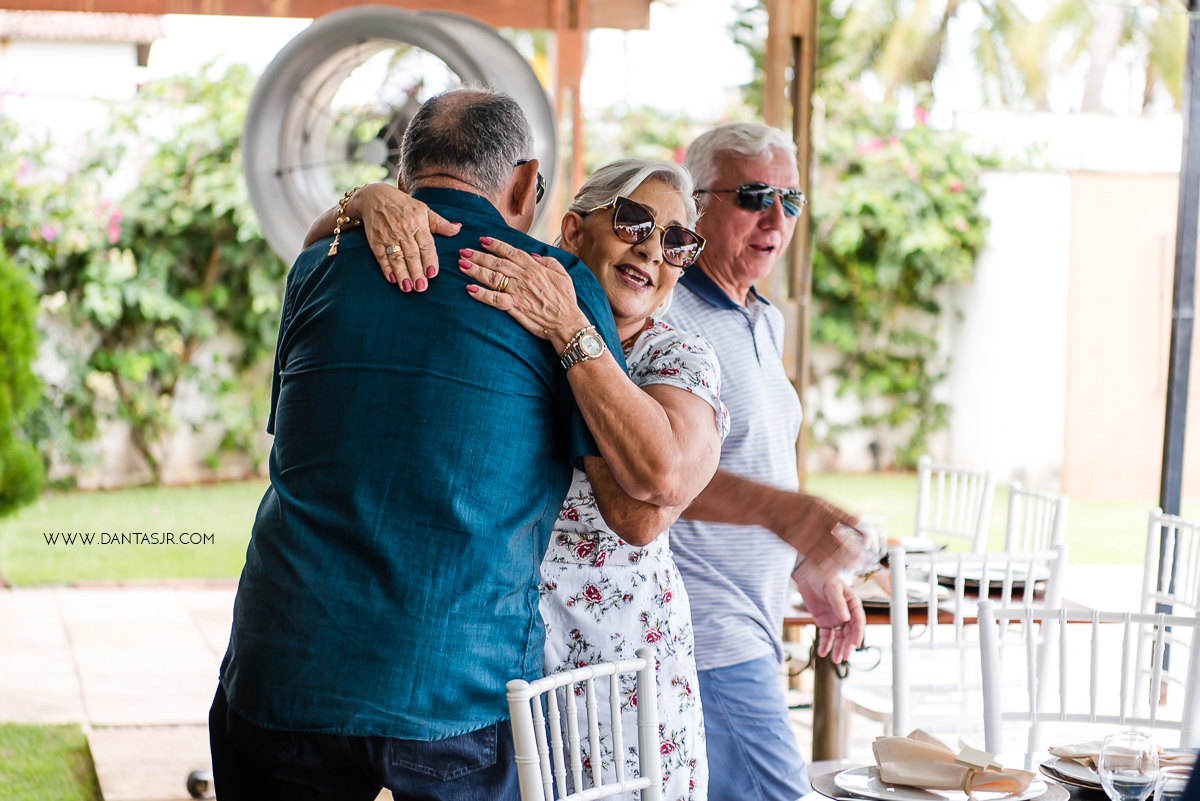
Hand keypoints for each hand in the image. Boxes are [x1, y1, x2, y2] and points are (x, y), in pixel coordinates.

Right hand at [350, 183, 461, 291]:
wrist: (374, 197)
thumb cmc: (404, 205)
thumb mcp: (424, 209)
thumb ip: (440, 223)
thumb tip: (458, 229)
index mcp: (418, 222)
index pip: (426, 244)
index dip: (429, 260)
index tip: (433, 274)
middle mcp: (403, 230)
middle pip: (411, 254)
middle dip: (417, 272)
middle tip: (422, 288)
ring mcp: (388, 236)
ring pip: (397, 257)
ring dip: (402, 274)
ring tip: (408, 288)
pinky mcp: (375, 240)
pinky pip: (381, 256)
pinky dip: (386, 268)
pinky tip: (392, 279)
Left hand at [460, 237, 589, 348]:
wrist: (567, 322)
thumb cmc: (566, 300)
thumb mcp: (563, 274)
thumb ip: (548, 261)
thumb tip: (534, 255)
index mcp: (534, 268)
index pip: (511, 252)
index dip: (495, 245)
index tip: (482, 240)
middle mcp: (523, 277)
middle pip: (496, 263)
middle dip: (478, 255)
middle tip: (463, 251)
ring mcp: (518, 292)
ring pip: (492, 278)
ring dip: (475, 270)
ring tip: (461, 265)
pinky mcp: (515, 308)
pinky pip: (494, 299)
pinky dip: (480, 294)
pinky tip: (469, 289)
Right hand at [769, 494, 864, 573]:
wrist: (770, 506)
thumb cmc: (795, 502)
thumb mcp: (819, 500)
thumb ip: (839, 511)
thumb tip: (859, 519)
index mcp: (826, 511)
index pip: (849, 524)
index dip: (860, 534)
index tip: (867, 541)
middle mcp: (818, 524)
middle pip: (842, 542)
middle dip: (854, 553)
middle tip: (862, 560)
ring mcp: (808, 536)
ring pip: (830, 553)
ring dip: (843, 562)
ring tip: (852, 568)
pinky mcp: (799, 545)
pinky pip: (815, 559)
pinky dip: (827, 566)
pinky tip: (834, 570)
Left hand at [793, 561, 864, 663]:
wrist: (807, 575)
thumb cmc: (822, 577)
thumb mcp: (831, 588)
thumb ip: (838, 603)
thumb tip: (845, 619)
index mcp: (853, 604)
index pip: (858, 622)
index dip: (857, 634)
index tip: (855, 644)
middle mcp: (846, 613)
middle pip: (849, 633)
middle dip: (847, 645)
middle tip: (844, 656)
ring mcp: (836, 619)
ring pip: (840, 637)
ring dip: (838, 648)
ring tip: (836, 660)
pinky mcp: (825, 622)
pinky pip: (827, 636)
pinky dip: (825, 644)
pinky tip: (822, 652)